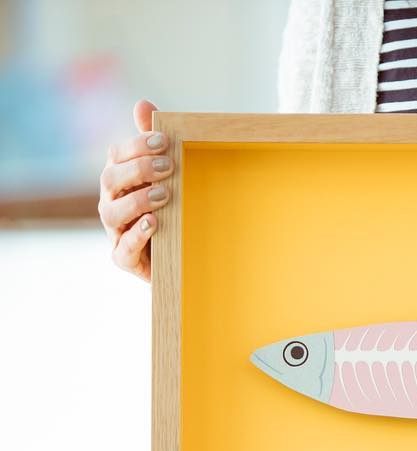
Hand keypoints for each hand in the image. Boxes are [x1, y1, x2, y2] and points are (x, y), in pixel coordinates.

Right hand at [99, 100, 171, 281]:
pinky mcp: (125, 258)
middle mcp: (112, 201)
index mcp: (120, 178)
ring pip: (112, 212)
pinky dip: (136, 235)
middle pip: (110, 179)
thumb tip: (142, 103)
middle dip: (139, 170)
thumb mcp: (168, 175)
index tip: (163, 140)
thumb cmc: (171, 207)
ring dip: (138, 200)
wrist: (182, 255)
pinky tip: (153, 223)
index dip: (137, 146)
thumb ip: (155, 143)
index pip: (117, 155)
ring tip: (165, 195)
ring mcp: (115, 230)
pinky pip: (123, 249)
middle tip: (170, 167)